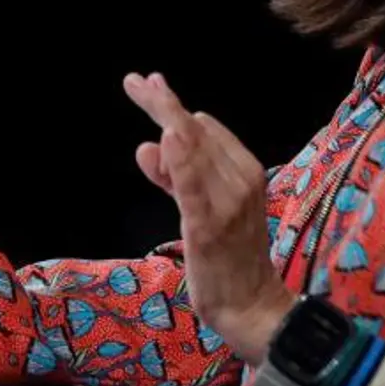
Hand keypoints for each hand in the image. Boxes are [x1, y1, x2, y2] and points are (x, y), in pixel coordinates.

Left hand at [124, 72, 295, 365]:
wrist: (251, 306)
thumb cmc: (227, 258)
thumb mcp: (200, 208)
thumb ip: (175, 176)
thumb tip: (146, 146)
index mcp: (246, 169)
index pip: (205, 127)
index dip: (172, 108)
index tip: (147, 87)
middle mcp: (241, 178)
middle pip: (196, 129)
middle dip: (163, 103)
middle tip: (133, 80)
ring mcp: (227, 201)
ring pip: (193, 147)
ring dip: (166, 116)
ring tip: (141, 89)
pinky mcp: (209, 226)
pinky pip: (192, 185)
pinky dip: (179, 160)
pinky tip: (164, 137)